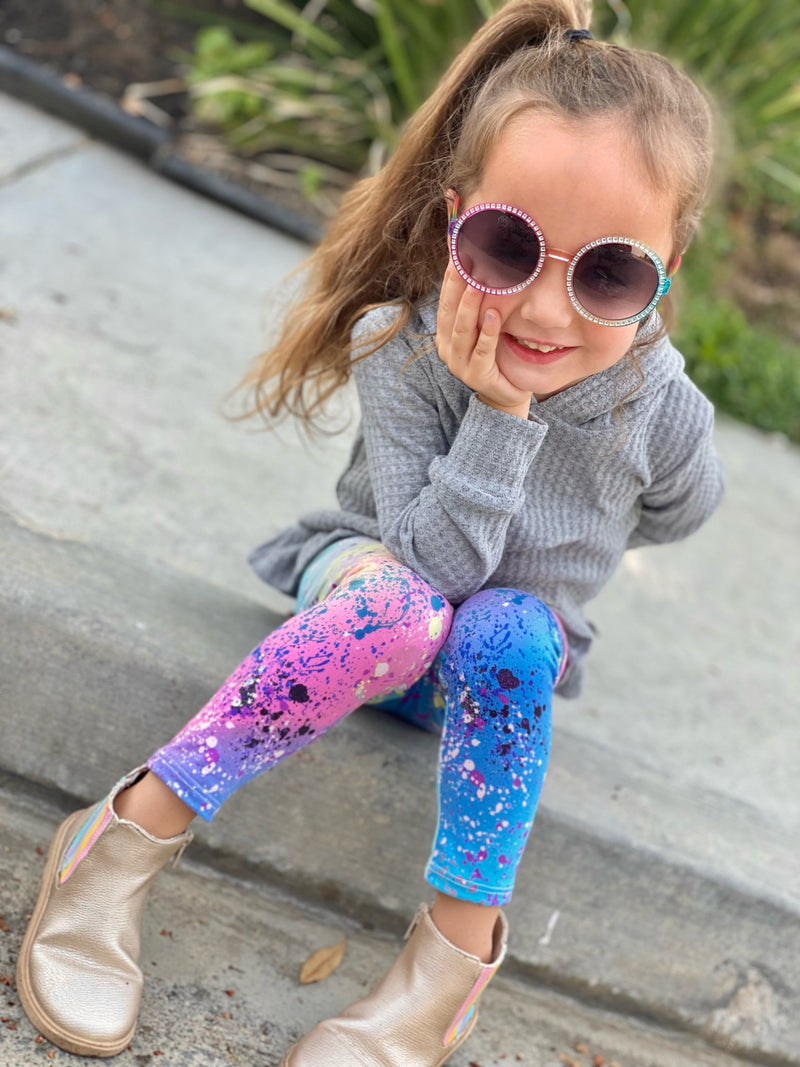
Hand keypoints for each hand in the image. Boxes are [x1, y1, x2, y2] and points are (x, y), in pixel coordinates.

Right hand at [436, 263, 531, 418]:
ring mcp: (459, 364)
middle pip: (450, 311)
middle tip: (462, 258)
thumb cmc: (496, 356)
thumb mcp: (484, 327)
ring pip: (463, 331)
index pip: (445, 300)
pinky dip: (488, 333)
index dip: (450, 276)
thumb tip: (484, 266)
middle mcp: (446, 348)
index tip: (456, 250)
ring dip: (470, 306)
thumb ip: (480, 305)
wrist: (506, 394)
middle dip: (456, 284)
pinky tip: (494, 315)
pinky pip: (482, 351)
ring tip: (477, 284)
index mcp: (445, 334)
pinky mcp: (477, 376)